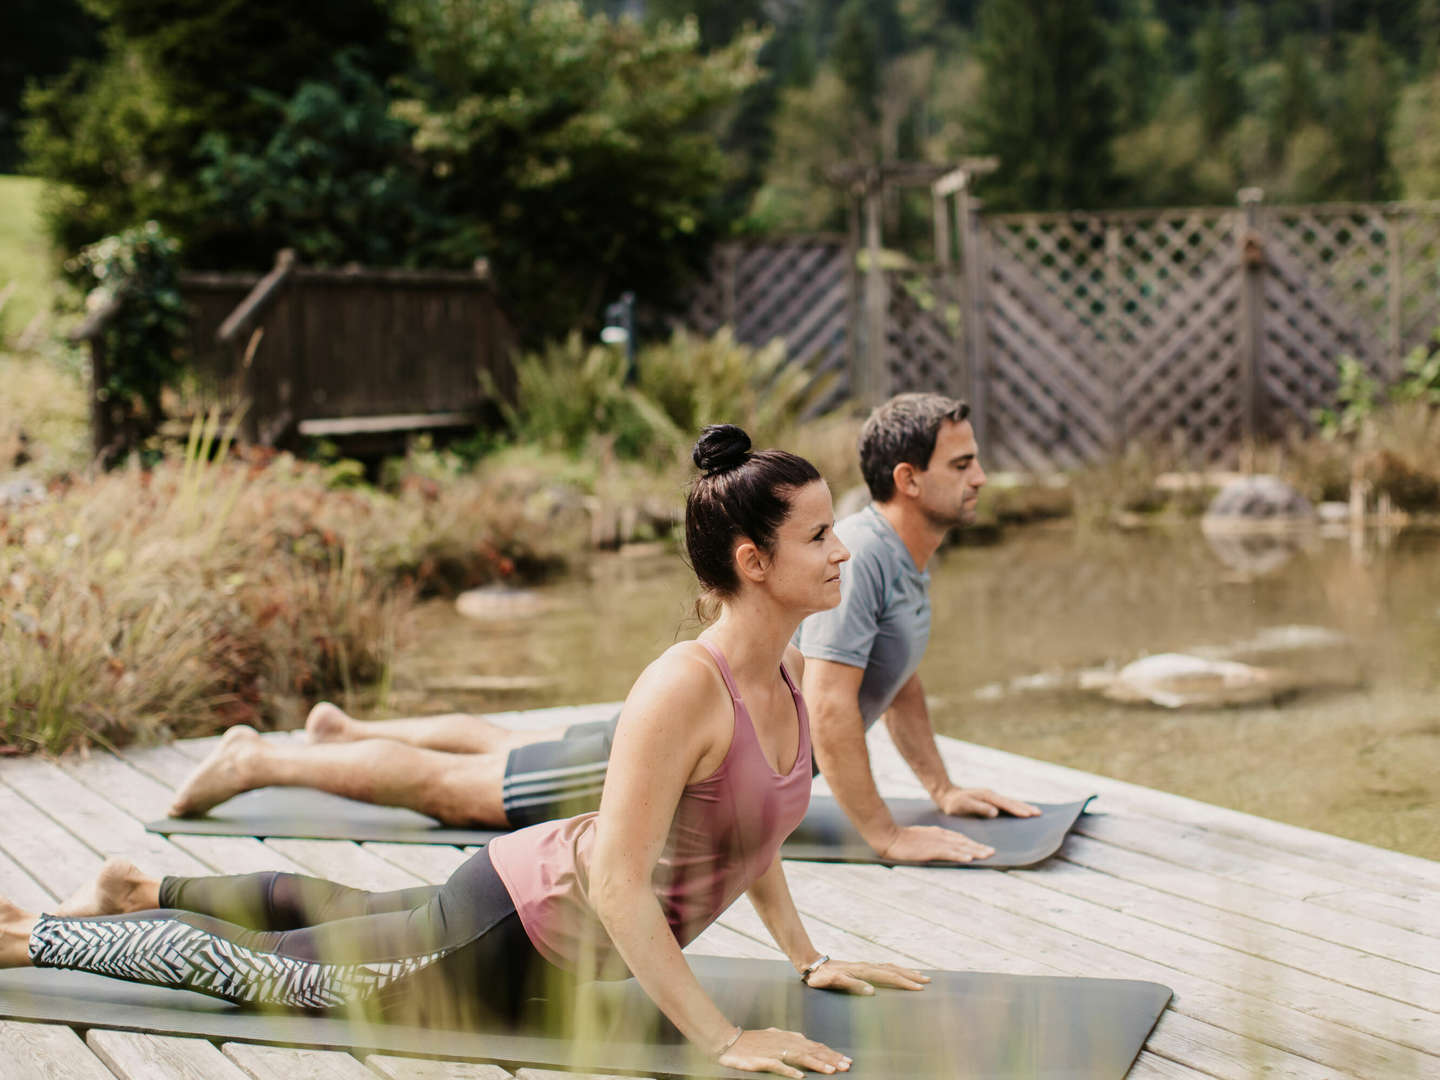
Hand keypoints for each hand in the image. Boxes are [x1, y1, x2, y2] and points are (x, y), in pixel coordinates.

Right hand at [720, 1026, 851, 1076]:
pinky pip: (778, 1066)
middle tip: (846, 1066)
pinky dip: (790, 1071)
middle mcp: (784, 1042)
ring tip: (831, 1071)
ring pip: (800, 1057)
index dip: (831, 1053)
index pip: (814, 1046)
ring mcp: (774, 1051)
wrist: (728, 1041)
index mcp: (788, 1038)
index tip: (845, 1060)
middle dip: (831, 1058)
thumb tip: (805, 1040)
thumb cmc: (751, 1041)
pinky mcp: (763, 1060)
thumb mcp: (773, 1036)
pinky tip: (800, 1077)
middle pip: (812, 1051)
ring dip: (817, 1064)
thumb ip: (790, 1039)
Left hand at [802, 958, 929, 994]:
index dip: (905, 982)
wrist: (812, 965)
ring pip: (890, 968)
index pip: (889, 977)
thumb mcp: (834, 982)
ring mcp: (865, 966)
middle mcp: (867, 967)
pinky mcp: (861, 968)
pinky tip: (897, 972)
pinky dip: (895, 969)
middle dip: (911, 976)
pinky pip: (883, 968)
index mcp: (863, 971)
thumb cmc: (821, 977)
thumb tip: (872, 991)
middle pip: (893, 970)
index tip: (919, 988)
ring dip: (905, 971)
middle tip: (927, 981)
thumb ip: (852, 986)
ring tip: (919, 975)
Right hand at [879, 823, 994, 862]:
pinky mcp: (930, 849)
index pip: (959, 838)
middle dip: (978, 847)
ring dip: (974, 851)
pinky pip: (948, 852)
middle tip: (992, 852)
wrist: (888, 835)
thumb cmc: (901, 839)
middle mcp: (940, 836)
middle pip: (963, 841)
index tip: (983, 848)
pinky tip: (969, 858)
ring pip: (960, 846)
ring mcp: (935, 842)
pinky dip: (960, 854)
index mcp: (937, 833)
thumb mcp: (920, 838)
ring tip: (987, 855)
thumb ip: (932, 842)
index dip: (972, 843)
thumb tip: (940, 849)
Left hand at [936, 787, 1039, 818]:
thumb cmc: (954, 803)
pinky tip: (1020, 811)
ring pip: (1010, 802)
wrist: (946, 795)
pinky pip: (1006, 804)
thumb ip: (979, 808)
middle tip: (1039, 813)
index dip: (1018, 810)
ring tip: (1036, 812)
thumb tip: (995, 812)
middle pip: (1012, 802)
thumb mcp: (964, 805)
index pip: (1006, 804)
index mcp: (987, 796)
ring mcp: (991, 797)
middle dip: (1025, 807)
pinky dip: (1015, 807)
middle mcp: (992, 795)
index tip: (1029, 815)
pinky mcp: (990, 801)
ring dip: (1023, 807)